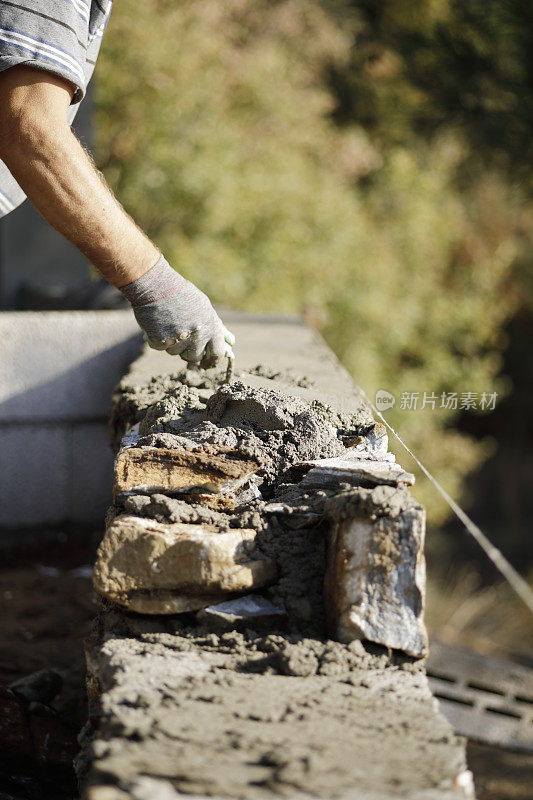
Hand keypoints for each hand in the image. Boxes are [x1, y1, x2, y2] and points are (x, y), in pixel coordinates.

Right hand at [120, 255, 234, 368]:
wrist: (157, 285)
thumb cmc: (181, 294)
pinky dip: (155, 338)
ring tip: (168, 324)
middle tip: (182, 345)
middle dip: (188, 354)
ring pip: (174, 353)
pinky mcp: (160, 340)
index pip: (217, 354)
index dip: (211, 361)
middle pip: (194, 358)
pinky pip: (158, 347)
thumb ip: (216, 326)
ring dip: (170, 344)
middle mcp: (197, 335)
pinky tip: (156, 323)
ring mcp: (179, 338)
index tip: (206, 364)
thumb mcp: (204, 306)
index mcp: (211, 326)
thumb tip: (231, 342)